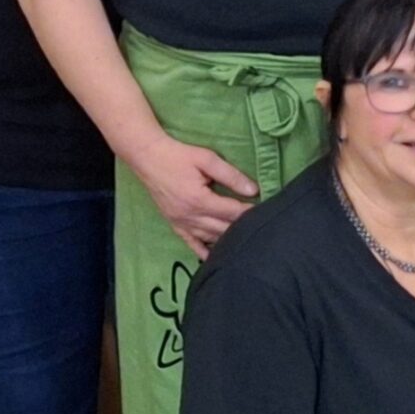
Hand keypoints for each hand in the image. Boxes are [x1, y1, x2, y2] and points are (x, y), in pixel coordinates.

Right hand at [125, 133, 257, 259]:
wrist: (147, 157)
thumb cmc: (178, 155)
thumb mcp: (207, 159)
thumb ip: (231, 176)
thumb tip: (254, 191)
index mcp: (199, 200)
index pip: (232, 212)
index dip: (251, 213)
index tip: (266, 212)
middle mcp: (190, 216)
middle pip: (224, 228)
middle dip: (243, 227)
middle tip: (260, 226)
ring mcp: (181, 223)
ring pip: (211, 238)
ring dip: (228, 239)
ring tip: (246, 239)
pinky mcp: (174, 225)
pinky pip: (192, 244)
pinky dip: (206, 251)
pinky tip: (218, 257)